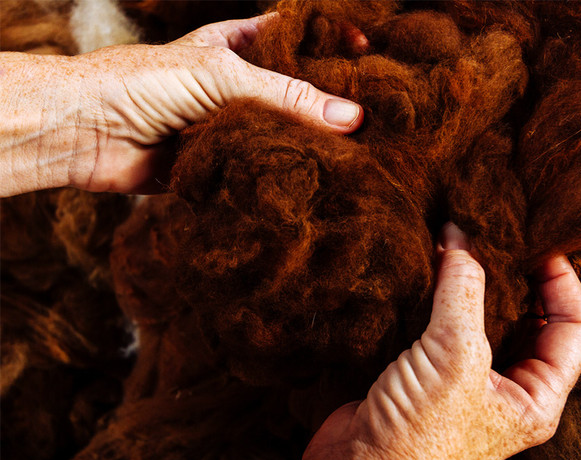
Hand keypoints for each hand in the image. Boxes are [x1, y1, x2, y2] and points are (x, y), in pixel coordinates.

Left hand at [0, 14, 363, 195]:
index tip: (372, 55)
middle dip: (330, 102)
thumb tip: (352, 118)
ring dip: (311, 144)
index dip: (333, 45)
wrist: (88, 132)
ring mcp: (231, 125)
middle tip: (375, 116)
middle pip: (296, 91)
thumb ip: (286, 97)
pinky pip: (261, 168)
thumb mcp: (222, 76)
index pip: (298, 39)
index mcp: (239, 47)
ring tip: (358, 154)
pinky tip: (313, 182)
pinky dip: (284, 175)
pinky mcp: (221, 162)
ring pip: (282, 133)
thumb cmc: (144, 83)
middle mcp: (239, 86)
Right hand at [284, 222, 580, 459]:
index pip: (572, 327)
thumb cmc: (417, 435)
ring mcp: (463, 379)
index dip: (561, 281)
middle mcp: (504, 388)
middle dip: (514, 276)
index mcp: (534, 398)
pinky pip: (442, 324)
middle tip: (496, 235)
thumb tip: (460, 239)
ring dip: (472, 282)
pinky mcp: (426, 372)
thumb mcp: (455, 357)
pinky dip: (438, 294)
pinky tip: (426, 268)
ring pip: (480, 318)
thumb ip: (463, 292)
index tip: (537, 244)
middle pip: (527, 318)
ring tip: (460, 241)